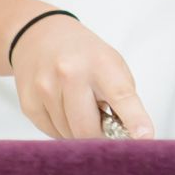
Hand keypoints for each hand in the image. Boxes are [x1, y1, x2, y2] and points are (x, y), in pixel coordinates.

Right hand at [9, 15, 155, 138]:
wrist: (38, 36)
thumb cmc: (83, 54)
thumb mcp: (111, 63)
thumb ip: (123, 98)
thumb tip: (130, 137)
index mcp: (100, 63)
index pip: (121, 96)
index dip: (134, 119)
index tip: (145, 137)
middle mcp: (70, 74)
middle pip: (89, 129)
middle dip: (101, 138)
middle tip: (106, 130)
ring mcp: (45, 89)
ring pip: (69, 136)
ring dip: (80, 133)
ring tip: (81, 109)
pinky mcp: (29, 104)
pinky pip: (52, 134)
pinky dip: (63, 130)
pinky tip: (64, 110)